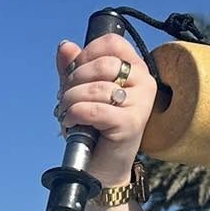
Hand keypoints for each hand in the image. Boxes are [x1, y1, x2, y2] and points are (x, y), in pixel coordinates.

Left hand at [53, 32, 156, 184]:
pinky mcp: (131, 124)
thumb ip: (73, 67)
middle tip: (64, 99)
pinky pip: (94, 109)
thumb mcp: (80, 91)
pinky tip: (71, 122)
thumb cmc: (94, 127)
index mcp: (136, 68)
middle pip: (102, 64)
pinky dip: (75, 114)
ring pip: (96, 87)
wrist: (102, 167)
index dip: (86, 54)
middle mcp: (144, 82)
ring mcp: (141, 103)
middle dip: (73, 81)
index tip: (74, 73)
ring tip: (66, 113)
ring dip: (70, 100)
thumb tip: (65, 46)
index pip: (112, 43)